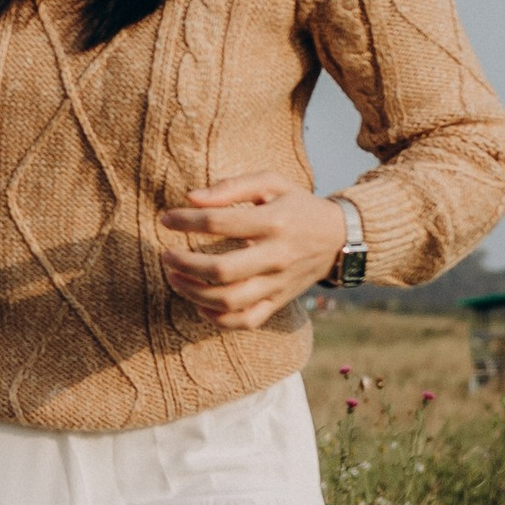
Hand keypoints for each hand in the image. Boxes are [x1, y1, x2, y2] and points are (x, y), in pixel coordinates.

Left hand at [156, 172, 347, 331]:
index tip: (166, 219)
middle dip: (184, 263)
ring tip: (174, 277)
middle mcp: (276, 256)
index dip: (186, 221)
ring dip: (193, 292)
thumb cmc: (297, 206)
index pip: (220, 223)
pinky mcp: (278, 301)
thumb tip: (191, 198)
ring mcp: (278, 284)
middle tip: (165, 255)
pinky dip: (218, 319)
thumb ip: (232, 186)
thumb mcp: (272, 183)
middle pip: (222, 269)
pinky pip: (245, 320)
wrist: (339, 239)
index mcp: (273, 222)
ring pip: (230, 301)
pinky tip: (199, 303)